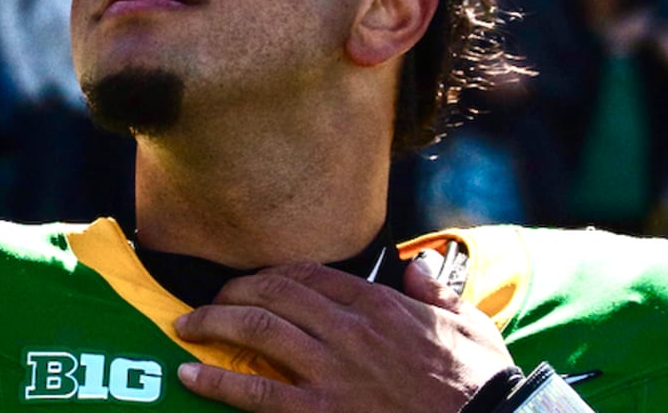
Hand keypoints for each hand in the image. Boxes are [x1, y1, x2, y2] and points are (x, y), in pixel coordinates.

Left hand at [174, 253, 514, 411]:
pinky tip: (192, 377)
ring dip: (214, 324)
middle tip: (211, 300)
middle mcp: (350, 329)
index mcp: (381, 305)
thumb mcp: (471, 325)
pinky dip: (218, 382)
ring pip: (257, 331)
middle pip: (274, 293)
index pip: (311, 274)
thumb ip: (438, 293)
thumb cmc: (479, 384)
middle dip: (234, 292)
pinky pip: (257, 392)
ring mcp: (332, 372)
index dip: (273, 274)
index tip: (254, 281)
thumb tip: (418, 268)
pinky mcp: (322, 412)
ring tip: (188, 327)